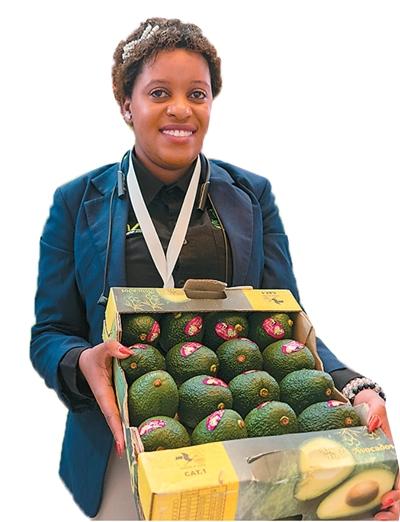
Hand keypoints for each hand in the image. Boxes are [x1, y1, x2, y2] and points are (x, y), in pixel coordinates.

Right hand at [78, 340, 132, 456]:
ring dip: (130, 433)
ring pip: (123, 419)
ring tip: (141, 449)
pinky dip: (133, 420)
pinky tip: (142, 431)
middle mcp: (108, 401)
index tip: (122, 446)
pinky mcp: (118, 399)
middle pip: (118, 423)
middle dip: (125, 439)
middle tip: (136, 455)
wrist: (84, 363)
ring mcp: (113, 401)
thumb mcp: (101, 349)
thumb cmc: (93, 358)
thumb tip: (129, 353)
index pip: (111, 413)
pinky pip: (126, 411)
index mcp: (103, 392)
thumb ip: (113, 348)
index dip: (117, 429)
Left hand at [353, 389, 398, 519]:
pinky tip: (354, 510)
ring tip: (372, 518)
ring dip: (379, 509)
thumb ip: (377, 413)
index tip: (388, 499)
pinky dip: (362, 501)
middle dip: (393, 509)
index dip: (398, 491)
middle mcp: (385, 463)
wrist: (356, 402)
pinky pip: (361, 485)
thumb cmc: (369, 405)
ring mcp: (372, 466)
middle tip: (380, 517)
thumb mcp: (375, 405)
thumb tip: (372, 425)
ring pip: (380, 492)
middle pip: (395, 491)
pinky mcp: (357, 466)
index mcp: (392, 452)